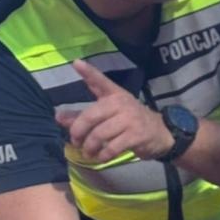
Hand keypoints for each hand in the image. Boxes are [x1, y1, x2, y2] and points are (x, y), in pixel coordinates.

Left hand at [55, 58, 172, 161]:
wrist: (161, 133)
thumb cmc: (130, 122)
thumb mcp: (109, 115)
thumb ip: (83, 116)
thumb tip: (58, 117)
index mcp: (115, 94)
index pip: (100, 81)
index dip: (89, 72)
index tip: (76, 63)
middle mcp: (122, 103)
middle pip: (90, 116)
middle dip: (78, 132)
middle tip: (75, 141)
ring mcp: (130, 119)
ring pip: (99, 134)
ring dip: (90, 147)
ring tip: (88, 152)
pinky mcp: (136, 135)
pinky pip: (112, 147)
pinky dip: (102, 155)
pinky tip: (101, 157)